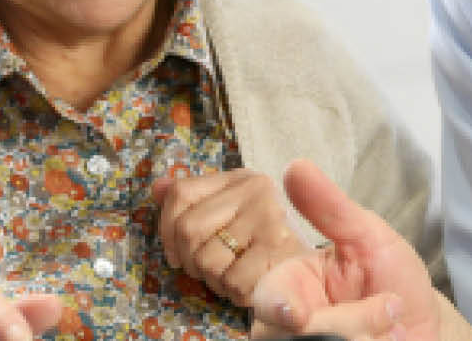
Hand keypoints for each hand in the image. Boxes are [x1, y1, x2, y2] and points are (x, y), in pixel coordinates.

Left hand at [152, 168, 311, 306]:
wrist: (314, 273)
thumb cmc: (260, 245)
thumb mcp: (229, 215)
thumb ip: (192, 201)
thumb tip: (157, 188)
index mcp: (239, 178)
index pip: (180, 193)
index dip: (166, 229)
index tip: (175, 253)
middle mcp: (256, 190)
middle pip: (188, 229)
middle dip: (191, 261)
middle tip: (208, 270)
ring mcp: (269, 218)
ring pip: (207, 260)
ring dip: (214, 280)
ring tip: (232, 276)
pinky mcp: (279, 250)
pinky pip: (232, 281)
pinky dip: (234, 293)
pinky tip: (247, 285)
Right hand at [248, 160, 471, 340]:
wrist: (424, 324)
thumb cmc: (392, 278)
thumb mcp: (369, 237)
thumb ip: (331, 209)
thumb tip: (295, 166)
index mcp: (290, 285)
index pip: (269, 297)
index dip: (277, 306)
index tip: (297, 315)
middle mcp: (286, 325)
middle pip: (293, 333)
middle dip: (348, 325)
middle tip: (389, 312)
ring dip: (365, 338)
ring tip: (394, 330)